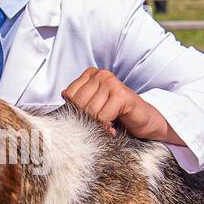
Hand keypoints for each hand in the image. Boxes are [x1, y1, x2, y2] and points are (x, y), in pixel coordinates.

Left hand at [62, 67, 178, 142]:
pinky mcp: (122, 95)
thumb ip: (77, 103)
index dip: (77, 112)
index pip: (69, 95)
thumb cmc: (117, 115)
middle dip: (87, 119)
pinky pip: (102, 117)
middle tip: (99, 125)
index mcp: (91, 74)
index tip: (89, 118)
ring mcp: (112, 83)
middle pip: (79, 103)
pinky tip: (114, 129)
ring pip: (90, 111)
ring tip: (108, 127)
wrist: (144, 121)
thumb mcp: (93, 107)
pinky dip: (106, 128)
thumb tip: (59, 101)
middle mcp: (101, 74)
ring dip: (98, 125)